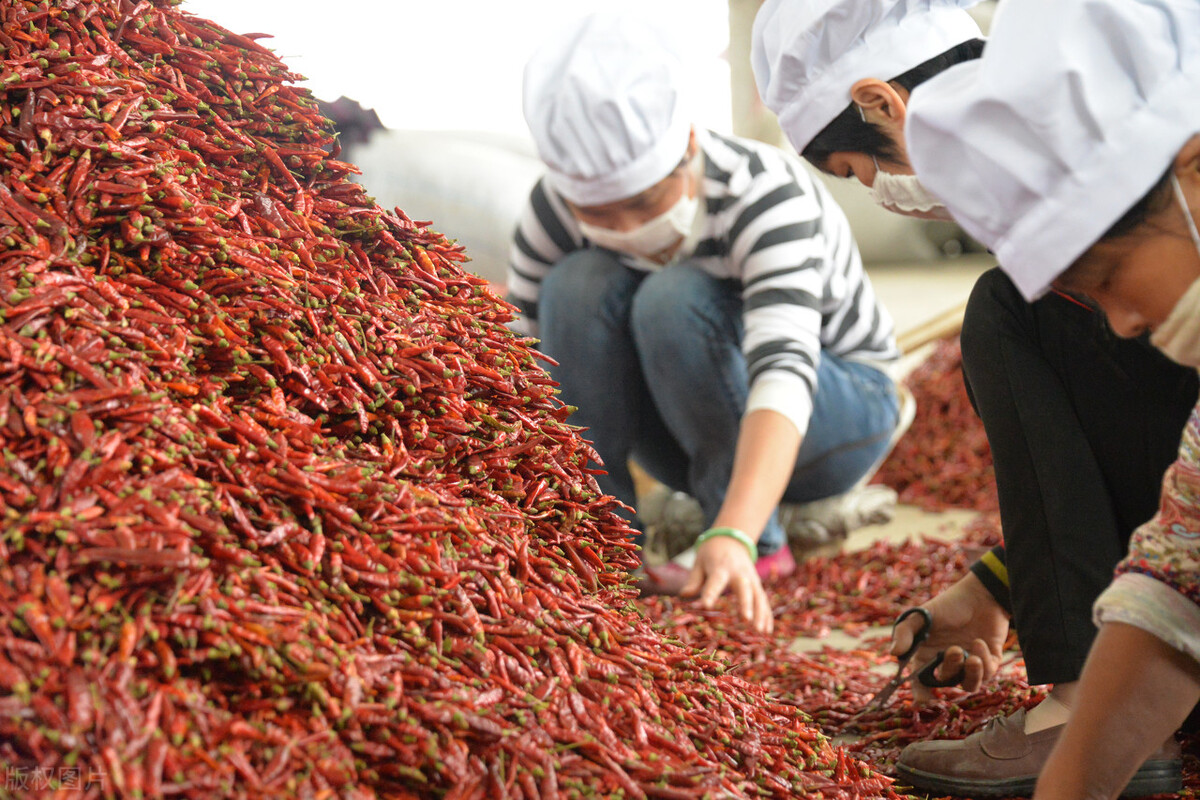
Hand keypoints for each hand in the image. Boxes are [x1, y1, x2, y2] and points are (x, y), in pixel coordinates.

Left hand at [681, 533, 773, 633]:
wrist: (731, 539)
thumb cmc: (711, 554)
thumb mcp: (699, 562)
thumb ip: (693, 580)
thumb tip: (683, 595)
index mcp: (721, 567)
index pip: (715, 581)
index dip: (710, 593)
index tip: (706, 606)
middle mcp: (739, 573)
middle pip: (744, 589)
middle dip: (746, 604)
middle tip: (746, 620)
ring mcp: (751, 578)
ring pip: (758, 596)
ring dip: (761, 614)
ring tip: (760, 632)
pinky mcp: (757, 584)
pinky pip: (764, 600)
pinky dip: (767, 614)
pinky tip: (767, 630)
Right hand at [890, 572, 1008, 701]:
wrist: (981, 594)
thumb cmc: (948, 604)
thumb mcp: (922, 615)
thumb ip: (905, 632)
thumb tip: (894, 653)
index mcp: (928, 656)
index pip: (922, 683)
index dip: (922, 696)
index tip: (923, 701)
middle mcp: (948, 664)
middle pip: (947, 682)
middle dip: (951, 669)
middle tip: (954, 649)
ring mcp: (969, 663)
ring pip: (969, 684)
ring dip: (971, 673)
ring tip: (972, 657)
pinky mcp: (990, 660)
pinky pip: (988, 673)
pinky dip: (985, 662)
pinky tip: (981, 642)